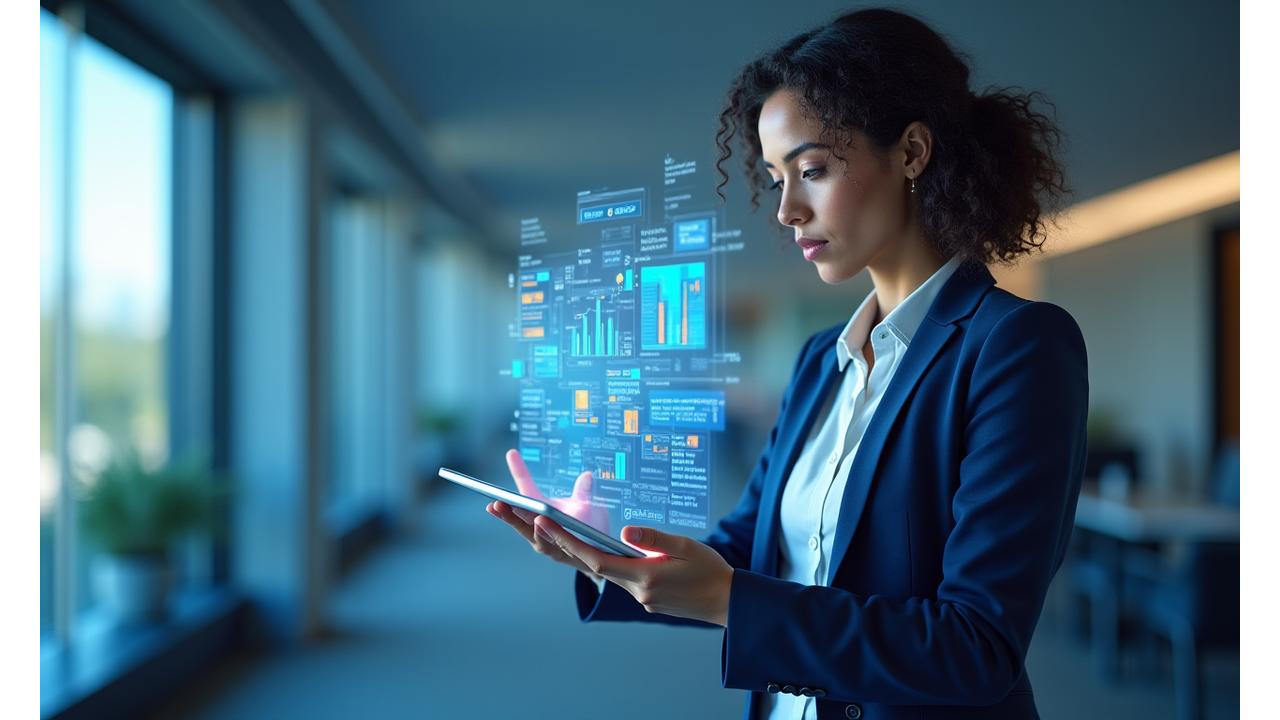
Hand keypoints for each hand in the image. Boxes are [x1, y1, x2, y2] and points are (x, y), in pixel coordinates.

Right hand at [486, 449, 609, 581]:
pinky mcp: (555, 552)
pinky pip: (547, 544)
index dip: (520, 471)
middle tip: (496, 499)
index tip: (512, 453)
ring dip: (516, 521)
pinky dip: (541, 534)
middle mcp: (538, 526)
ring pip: (528, 532)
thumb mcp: (586, 505)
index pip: (526, 488)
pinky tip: (538, 522)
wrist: (602, 551)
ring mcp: (544, 541)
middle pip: (519, 515)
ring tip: (508, 508)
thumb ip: (583, 492)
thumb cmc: (589, 526)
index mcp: (540, 509)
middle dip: (506, 509)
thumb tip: (587, 475)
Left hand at [533, 517, 733, 626]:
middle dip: (565, 544)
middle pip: (594, 566)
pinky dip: (611, 564)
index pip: (596, 559)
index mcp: (645, 575)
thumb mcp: (685, 545)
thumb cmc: (710, 571)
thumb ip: (653, 538)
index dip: (568, 541)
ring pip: (609, 573)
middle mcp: (638, 590)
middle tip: (538, 522)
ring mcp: (642, 598)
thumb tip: (625, 531)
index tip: (546, 523)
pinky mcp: (648, 600)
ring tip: (563, 530)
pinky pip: (624, 579)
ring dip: (586, 554)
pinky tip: (607, 549)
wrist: (728, 602)